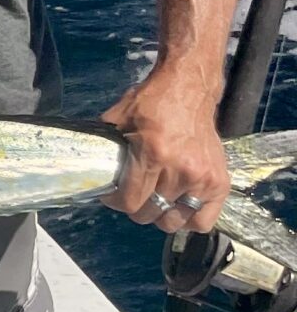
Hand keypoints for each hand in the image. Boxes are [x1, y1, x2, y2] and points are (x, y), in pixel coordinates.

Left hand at [100, 66, 227, 233]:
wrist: (188, 89)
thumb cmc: (150, 103)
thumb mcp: (117, 121)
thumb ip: (106, 150)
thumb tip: (91, 175)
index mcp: (152, 154)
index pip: (129, 202)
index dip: (116, 202)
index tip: (113, 194)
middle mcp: (180, 170)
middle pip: (150, 214)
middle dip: (136, 207)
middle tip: (135, 194)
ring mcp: (202, 179)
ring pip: (173, 221)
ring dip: (161, 214)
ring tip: (157, 200)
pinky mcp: (219, 183)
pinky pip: (203, 221)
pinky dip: (189, 219)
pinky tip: (179, 206)